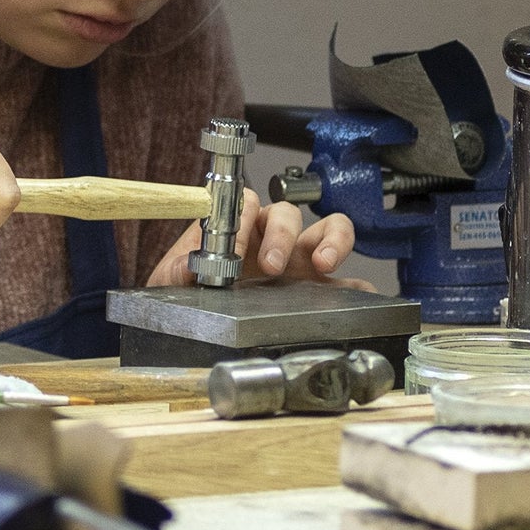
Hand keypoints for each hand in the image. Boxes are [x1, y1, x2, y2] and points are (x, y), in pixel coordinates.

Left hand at [145, 191, 372, 289]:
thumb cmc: (186, 292)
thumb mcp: (171, 282)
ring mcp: (297, 261)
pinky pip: (348, 280)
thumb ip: (175, 272)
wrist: (198, 325)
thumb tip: (186, 266)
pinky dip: (358, 284)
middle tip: (271, 266)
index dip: (242, 218)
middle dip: (281, 235)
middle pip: (286, 213)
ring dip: (331, 240)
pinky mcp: (317, 288)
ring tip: (324, 264)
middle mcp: (269, 238)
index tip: (232, 250)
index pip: (246, 203)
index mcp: (236, 228)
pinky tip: (359, 294)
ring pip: (326, 229)